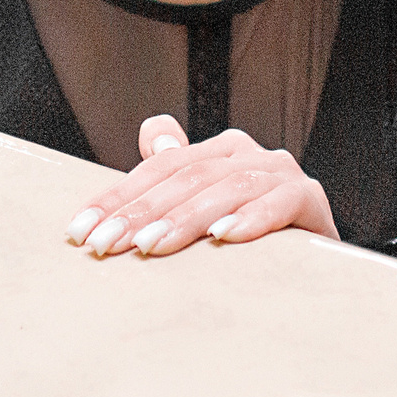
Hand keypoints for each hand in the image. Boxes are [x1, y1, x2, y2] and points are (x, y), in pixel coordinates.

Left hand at [63, 115, 338, 259]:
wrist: (318, 266)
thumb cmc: (251, 238)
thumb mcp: (208, 207)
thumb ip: (177, 174)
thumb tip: (151, 129)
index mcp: (218, 150)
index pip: (157, 168)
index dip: (116, 198)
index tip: (78, 233)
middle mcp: (247, 153)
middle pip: (185, 177)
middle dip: (140, 214)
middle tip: (105, 246)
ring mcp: (280, 172)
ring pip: (224, 189)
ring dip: (185, 219)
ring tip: (150, 246)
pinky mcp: (310, 198)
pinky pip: (278, 203)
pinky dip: (250, 219)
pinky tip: (223, 239)